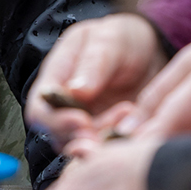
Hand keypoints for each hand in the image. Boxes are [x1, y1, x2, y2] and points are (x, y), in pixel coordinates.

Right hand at [25, 13, 167, 147]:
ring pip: (85, 147)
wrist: (151, 52)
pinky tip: (140, 126)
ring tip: (131, 114)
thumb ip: (94, 62)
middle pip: (60, 136)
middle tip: (114, 128)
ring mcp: (88, 124)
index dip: (55, 121)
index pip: (39, 110)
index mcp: (56, 78)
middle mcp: (66, 106)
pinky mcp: (109, 136)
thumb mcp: (110, 39)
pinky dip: (122, 144)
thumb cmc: (123, 39)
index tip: (82, 121)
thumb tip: (75, 92)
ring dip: (106, 140)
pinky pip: (109, 150)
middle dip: (84, 137)